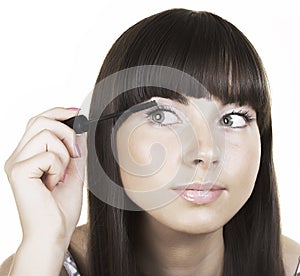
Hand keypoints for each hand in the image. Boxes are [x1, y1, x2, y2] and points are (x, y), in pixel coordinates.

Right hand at [4, 107, 85, 246]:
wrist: (54, 233)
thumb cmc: (61, 207)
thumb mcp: (73, 171)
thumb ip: (74, 149)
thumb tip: (80, 128)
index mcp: (28, 154)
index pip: (38, 121)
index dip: (58, 112)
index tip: (77, 113)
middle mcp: (18, 155)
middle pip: (40, 120)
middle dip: (66, 131)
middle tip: (75, 154)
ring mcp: (16, 162)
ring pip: (46, 134)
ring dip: (64, 154)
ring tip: (61, 176)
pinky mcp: (18, 172)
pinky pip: (47, 154)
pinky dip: (59, 168)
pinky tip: (53, 184)